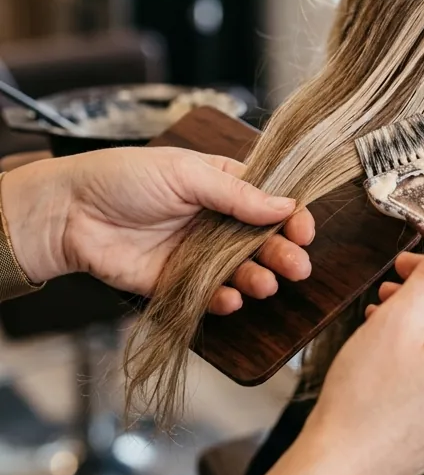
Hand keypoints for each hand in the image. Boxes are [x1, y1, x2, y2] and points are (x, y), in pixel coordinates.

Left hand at [1, 148, 313, 308]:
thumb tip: (286, 204)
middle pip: (261, 239)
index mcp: (221, 184)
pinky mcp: (176, 282)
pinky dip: (223, 299)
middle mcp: (214, 218)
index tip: (304, 230)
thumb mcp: (186, 174)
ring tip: (263, 283)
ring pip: (240, 269)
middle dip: (282, 253)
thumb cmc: (124, 178)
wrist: (70, 213)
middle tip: (297, 266)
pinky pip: (208, 294)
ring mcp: (197, 252)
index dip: (290, 215)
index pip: (268, 200)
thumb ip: (237, 194)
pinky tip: (231, 298)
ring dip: (257, 277)